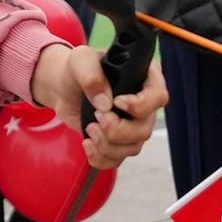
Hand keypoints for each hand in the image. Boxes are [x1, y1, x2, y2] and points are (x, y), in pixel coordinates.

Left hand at [29, 44, 168, 169]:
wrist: (62, 87)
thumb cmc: (76, 68)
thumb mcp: (80, 61)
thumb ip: (92, 75)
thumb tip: (104, 102)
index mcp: (143, 78)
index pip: (158, 96)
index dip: (141, 105)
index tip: (117, 103)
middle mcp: (143, 104)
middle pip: (145, 129)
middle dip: (117, 130)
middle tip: (97, 117)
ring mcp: (133, 125)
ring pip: (132, 148)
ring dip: (107, 144)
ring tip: (90, 127)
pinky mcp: (118, 141)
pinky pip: (117, 160)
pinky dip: (100, 157)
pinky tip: (87, 143)